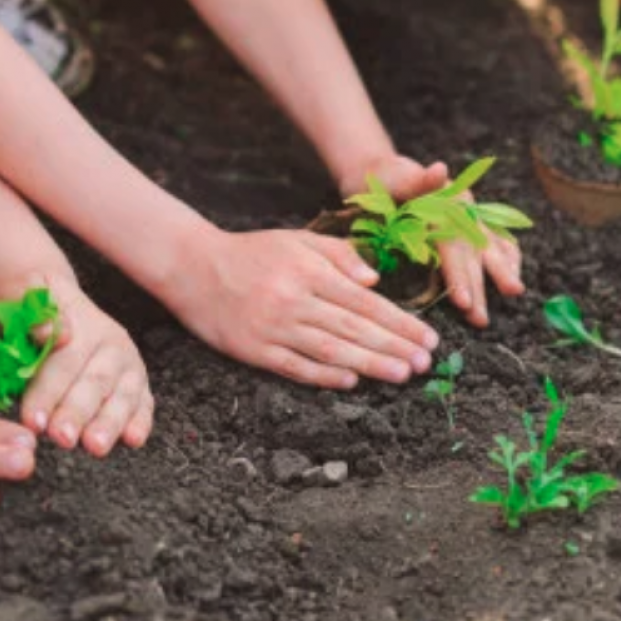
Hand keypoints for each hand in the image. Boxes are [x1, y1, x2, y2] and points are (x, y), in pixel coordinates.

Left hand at [0, 272, 153, 457]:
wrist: (53, 301)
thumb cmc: (27, 308)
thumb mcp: (14, 296)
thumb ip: (26, 310)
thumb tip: (47, 332)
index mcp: (79, 321)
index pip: (63, 361)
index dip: (48, 392)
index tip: (33, 421)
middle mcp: (110, 343)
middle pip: (94, 382)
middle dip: (77, 413)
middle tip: (62, 438)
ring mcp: (127, 364)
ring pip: (122, 395)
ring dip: (109, 423)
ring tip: (95, 447)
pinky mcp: (137, 383)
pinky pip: (143, 403)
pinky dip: (140, 421)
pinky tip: (133, 440)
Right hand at [162, 229, 438, 389]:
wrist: (193, 267)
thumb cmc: (253, 252)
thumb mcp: (297, 240)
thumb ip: (339, 256)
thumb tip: (374, 281)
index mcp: (309, 271)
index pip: (365, 302)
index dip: (400, 322)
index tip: (428, 337)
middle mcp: (294, 300)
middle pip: (353, 328)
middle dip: (394, 346)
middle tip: (425, 363)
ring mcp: (273, 327)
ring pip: (330, 349)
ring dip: (370, 364)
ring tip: (401, 375)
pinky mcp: (254, 350)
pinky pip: (294, 366)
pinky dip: (324, 375)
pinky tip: (351, 381)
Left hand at [350, 154, 524, 327]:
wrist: (383, 171)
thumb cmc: (383, 180)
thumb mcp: (393, 178)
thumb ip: (418, 180)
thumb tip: (440, 170)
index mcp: (447, 198)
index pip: (454, 244)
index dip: (459, 275)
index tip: (463, 302)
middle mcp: (465, 205)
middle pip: (474, 250)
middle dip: (479, 286)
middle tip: (480, 318)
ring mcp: (471, 212)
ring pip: (489, 245)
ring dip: (501, 272)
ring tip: (512, 295)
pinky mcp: (472, 219)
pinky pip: (497, 238)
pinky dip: (508, 256)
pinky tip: (513, 276)